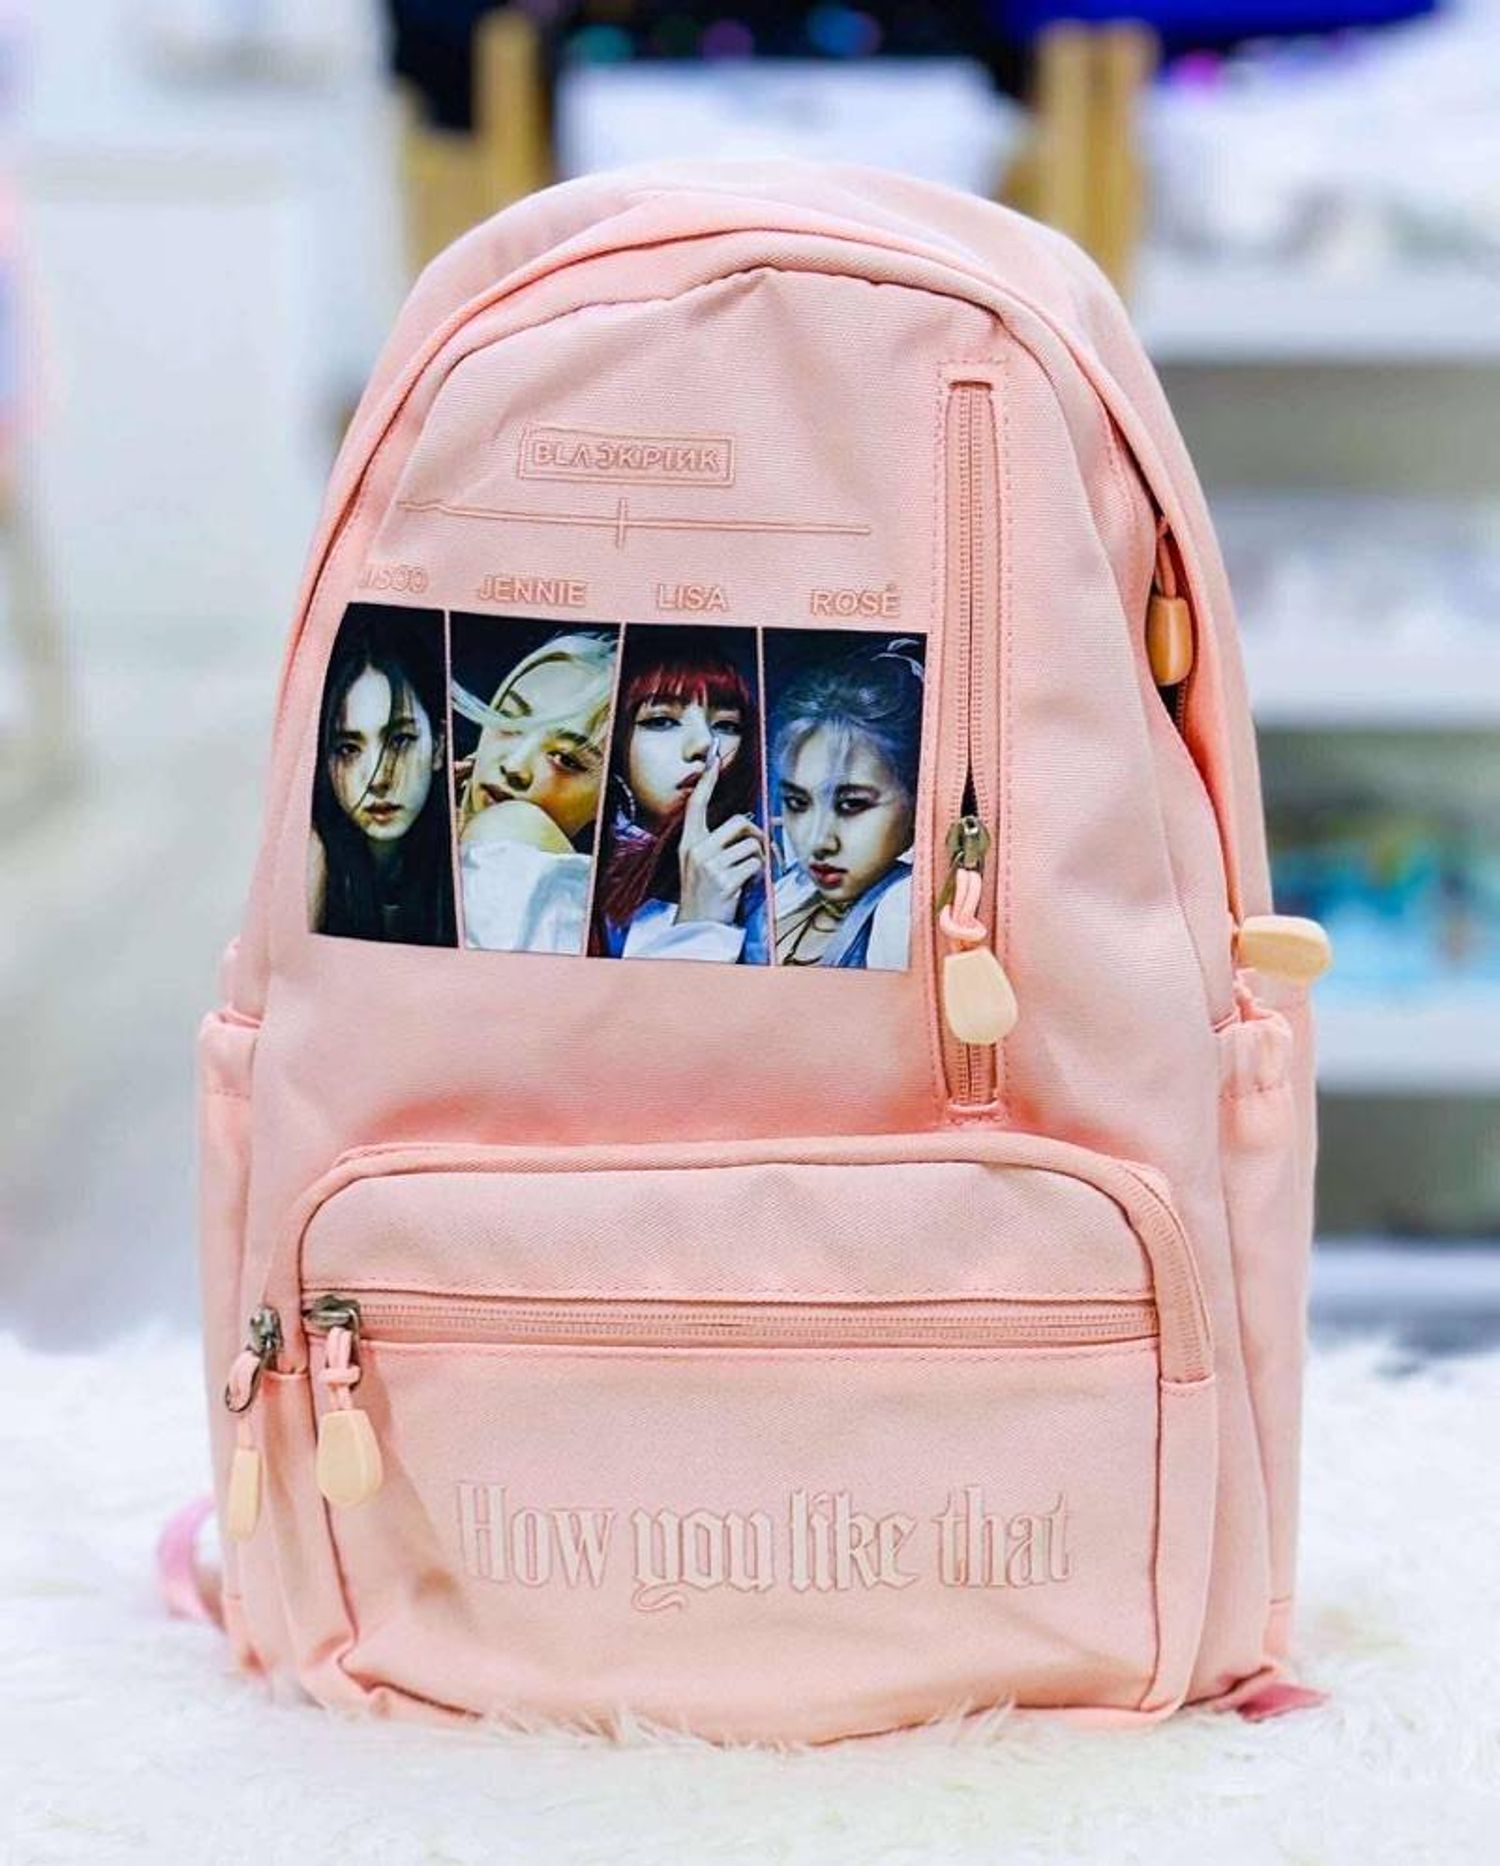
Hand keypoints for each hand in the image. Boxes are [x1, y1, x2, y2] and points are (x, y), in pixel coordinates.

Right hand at [677, 741, 765, 925]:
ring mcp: (709, 866)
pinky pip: (756, 864)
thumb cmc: (705, 893)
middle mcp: (696, 850)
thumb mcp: (702, 864)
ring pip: (752, 845)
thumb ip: (721, 844)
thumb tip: (758, 825)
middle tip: (761, 849)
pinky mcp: (724, 881)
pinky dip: (760, 873)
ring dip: (761, 858)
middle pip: (739, 822)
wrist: (696, 926)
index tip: (713, 760)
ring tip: (753, 872)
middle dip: (757, 834)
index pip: (696, 805)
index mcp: (689, 843)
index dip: (706, 782)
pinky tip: (750, 883)